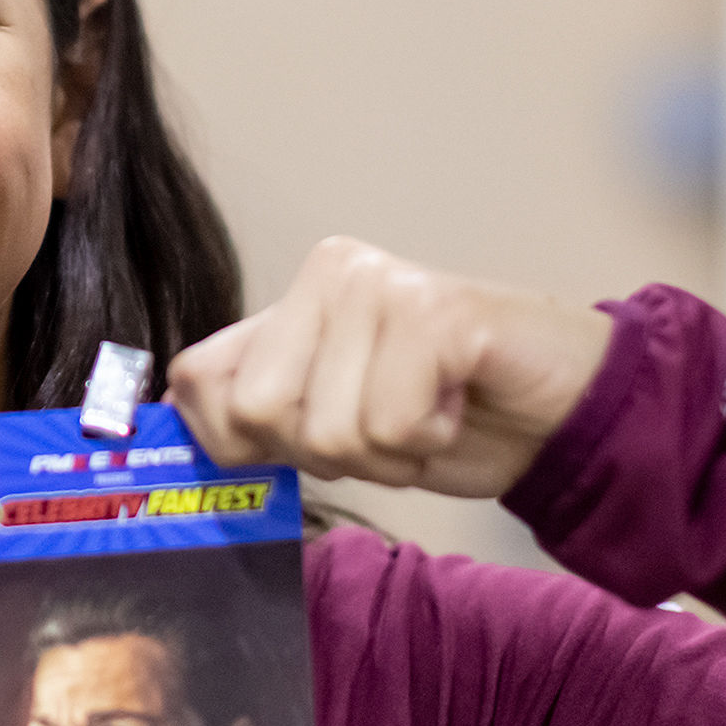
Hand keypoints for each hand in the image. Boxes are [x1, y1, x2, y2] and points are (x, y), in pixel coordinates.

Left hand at [165, 237, 613, 498]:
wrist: (562, 412)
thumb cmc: (449, 417)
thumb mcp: (333, 423)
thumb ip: (257, 412)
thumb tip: (163, 418)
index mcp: (292, 296)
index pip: (197, 379)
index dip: (235, 441)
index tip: (302, 442)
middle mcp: (329, 273)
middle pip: (256, 410)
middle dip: (325, 452)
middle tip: (388, 425)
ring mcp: (380, 284)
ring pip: (325, 427)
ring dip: (385, 453)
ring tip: (430, 412)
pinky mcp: (436, 310)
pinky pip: (388, 420)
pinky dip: (427, 440)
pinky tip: (456, 404)